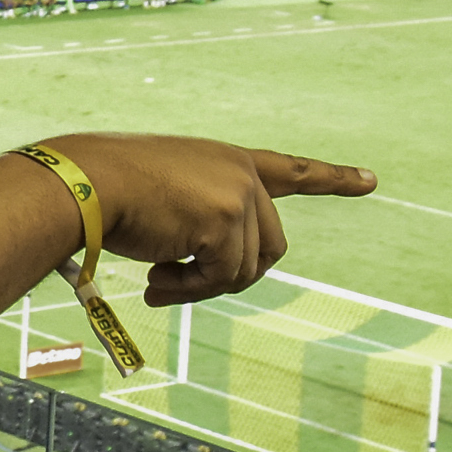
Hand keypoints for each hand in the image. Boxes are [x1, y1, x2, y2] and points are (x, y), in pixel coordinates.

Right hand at [47, 136, 377, 308]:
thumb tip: (219, 273)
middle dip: (229, 275)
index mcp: (227, 161)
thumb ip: (201, 224)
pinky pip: (222, 280)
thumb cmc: (104, 192)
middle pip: (270, 248)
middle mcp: (241, 174)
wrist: (80, 184)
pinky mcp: (228, 222)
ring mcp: (239, 196)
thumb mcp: (164, 199)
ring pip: (244, 271)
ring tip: (155, 277)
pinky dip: (187, 291)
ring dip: (198, 286)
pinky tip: (152, 278)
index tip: (371, 180)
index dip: (331, 178)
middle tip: (175, 282)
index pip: (289, 170)